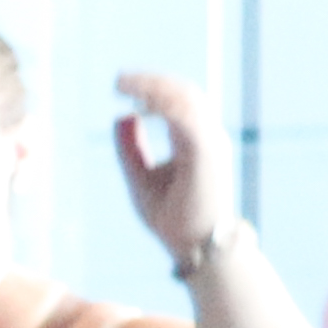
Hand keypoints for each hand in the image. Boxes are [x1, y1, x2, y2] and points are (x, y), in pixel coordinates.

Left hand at [114, 69, 241, 269]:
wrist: (195, 247)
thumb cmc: (172, 217)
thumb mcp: (141, 177)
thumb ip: (131, 148)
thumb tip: (123, 116)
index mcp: (192, 140)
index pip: (177, 102)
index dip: (151, 89)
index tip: (121, 85)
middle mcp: (206, 137)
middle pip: (184, 94)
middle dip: (152, 82)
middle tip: (118, 80)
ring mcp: (210, 143)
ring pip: (188, 100)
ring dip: (155, 88)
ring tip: (124, 86)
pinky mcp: (207, 154)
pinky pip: (190, 120)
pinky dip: (167, 107)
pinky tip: (142, 105)